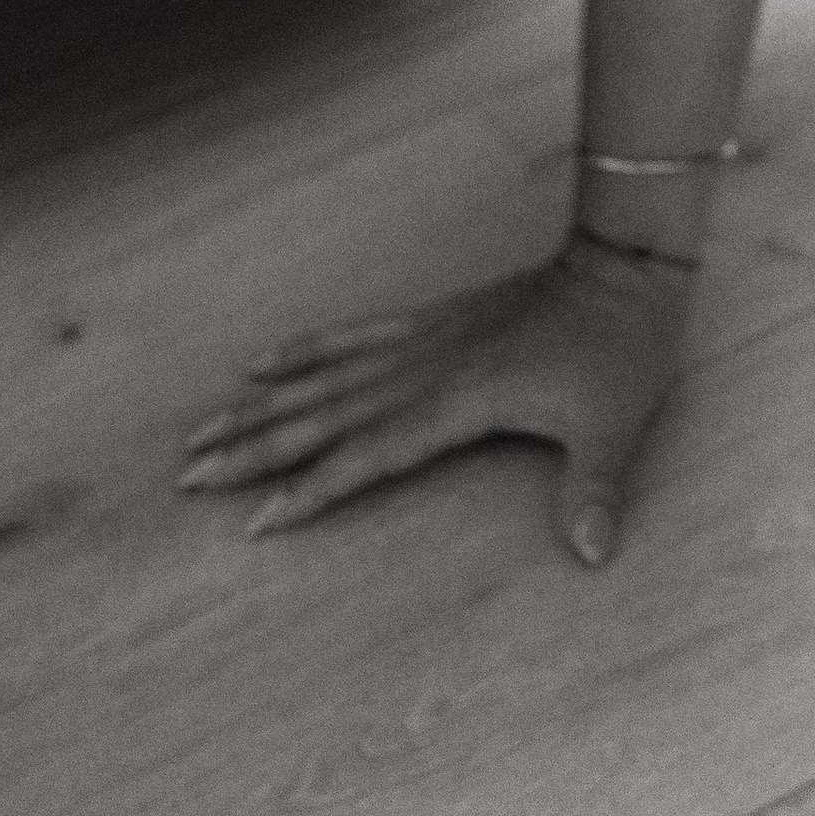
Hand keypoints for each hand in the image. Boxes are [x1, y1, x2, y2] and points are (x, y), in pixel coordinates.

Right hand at [177, 232, 696, 565]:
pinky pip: (354, 335)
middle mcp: (428, 368)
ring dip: (263, 404)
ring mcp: (425, 339)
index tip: (256, 520)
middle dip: (255, 447)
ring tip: (203, 427)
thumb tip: (593, 556)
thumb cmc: (621, 345)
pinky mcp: (433, 319)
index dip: (314, 489)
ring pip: (326, 376)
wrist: (626, 260)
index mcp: (460, 399)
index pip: (370, 453)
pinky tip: (265, 360)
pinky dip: (306, 349)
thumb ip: (595, 488)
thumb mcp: (615, 422)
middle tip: (189, 471)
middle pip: (325, 414)